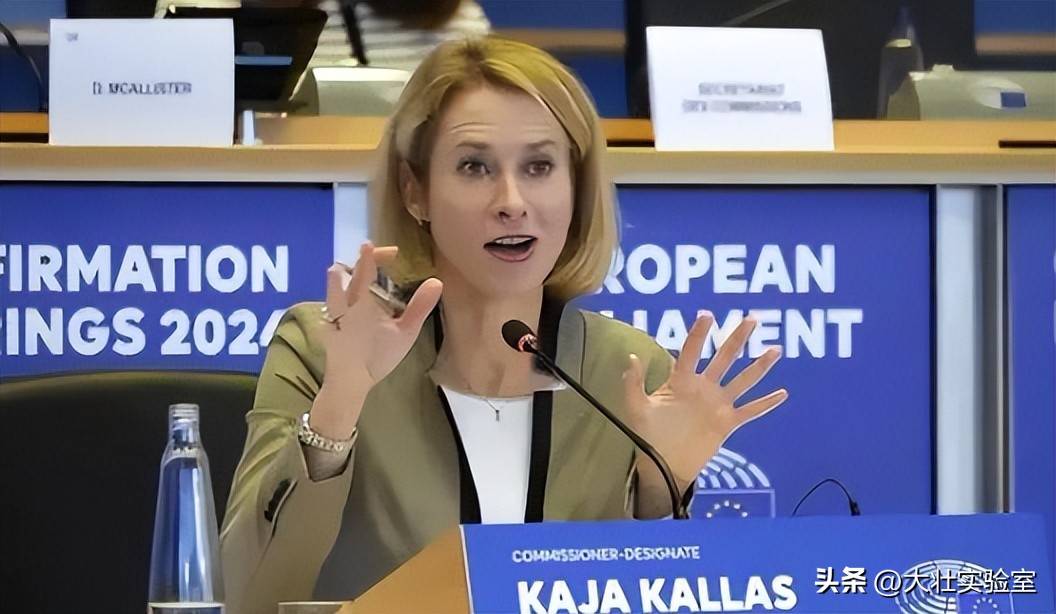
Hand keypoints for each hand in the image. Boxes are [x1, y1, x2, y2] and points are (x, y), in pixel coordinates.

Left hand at [310, 242, 441, 438]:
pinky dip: (341, 294)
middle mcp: (342, 301)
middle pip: (340, 271)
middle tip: (375, 264)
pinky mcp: (327, 325)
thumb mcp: (405, 334)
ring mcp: (331, 312)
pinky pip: (330, 300)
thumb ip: (419, 307)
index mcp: (361, 299)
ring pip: (331, 284)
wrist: (348, 382)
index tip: (379, 246)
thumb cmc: (377, 357)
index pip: (364, 267)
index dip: (372, 253)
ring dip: (345, 275)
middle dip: (357, 263)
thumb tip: (436, 281)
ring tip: (362, 279)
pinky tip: (353, 305)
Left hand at [623, 313, 787, 491]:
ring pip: (743, 380)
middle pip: (724, 357)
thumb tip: (632, 356)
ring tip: (775, 350)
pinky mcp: (727, 422)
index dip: (699, 333)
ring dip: (759, 366)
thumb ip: (634, 384)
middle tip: (751, 319)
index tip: (707, 315)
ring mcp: (718, 403)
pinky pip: (750, 411)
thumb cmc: (648, 434)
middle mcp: (703, 387)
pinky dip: (766, 403)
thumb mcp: (636, 408)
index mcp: (682, 380)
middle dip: (737, 338)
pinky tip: (783, 393)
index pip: (692, 351)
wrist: (663, 463)